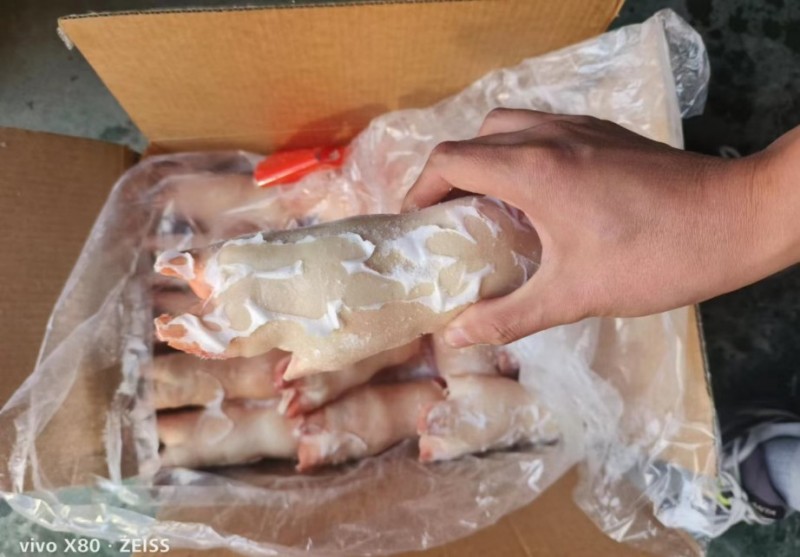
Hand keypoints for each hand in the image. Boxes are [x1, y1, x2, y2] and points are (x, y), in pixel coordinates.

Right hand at [403, 109, 798, 346]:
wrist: (736, 220)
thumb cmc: (653, 257)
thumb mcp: (574, 295)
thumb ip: (508, 316)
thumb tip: (457, 337)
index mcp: (532, 169)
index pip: (450, 160)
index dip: (419, 189)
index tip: (414, 223)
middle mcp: (548, 136)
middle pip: (474, 138)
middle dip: (450, 175)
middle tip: (449, 219)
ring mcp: (579, 128)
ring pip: (509, 126)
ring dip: (486, 159)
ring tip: (489, 207)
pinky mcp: (604, 133)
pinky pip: (542, 130)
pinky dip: (521, 154)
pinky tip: (539, 199)